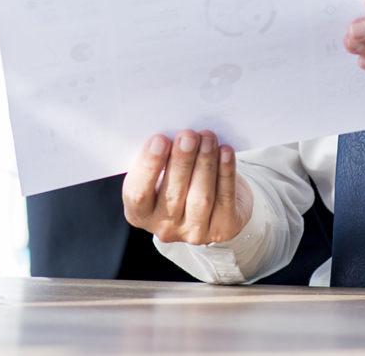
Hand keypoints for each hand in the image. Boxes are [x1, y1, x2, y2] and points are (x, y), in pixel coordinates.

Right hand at [122, 129, 252, 245]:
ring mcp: (194, 233)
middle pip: (172, 194)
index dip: (148, 167)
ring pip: (200, 198)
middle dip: (182, 161)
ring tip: (207, 138)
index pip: (138, 193)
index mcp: (139, 213)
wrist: (213, 204)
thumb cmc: (179, 180)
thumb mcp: (161, 173)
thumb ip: (161, 158)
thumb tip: (171, 132)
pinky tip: (225, 152)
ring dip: (205, 163)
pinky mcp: (221, 229)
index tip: (160, 140)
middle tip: (188, 135)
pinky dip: (226, 173)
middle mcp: (164, 227)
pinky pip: (224, 199)